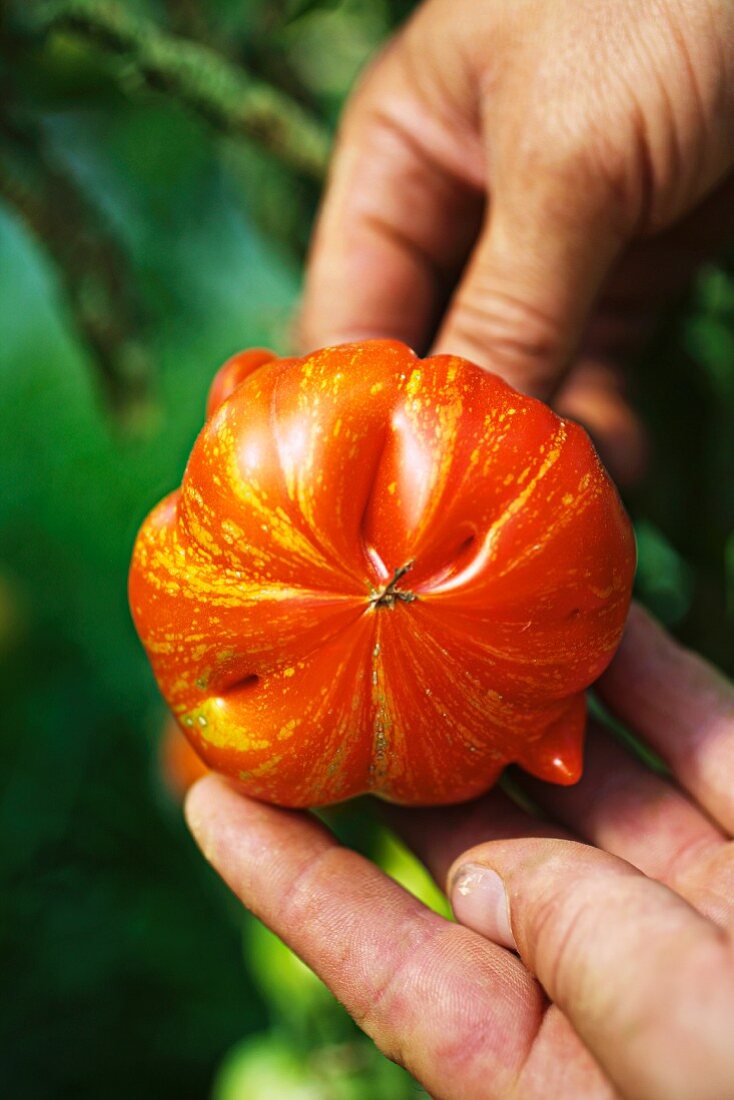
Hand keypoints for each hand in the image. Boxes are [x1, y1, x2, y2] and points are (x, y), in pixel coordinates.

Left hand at [186, 605, 733, 1099]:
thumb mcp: (682, 1047)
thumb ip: (583, 949)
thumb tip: (491, 873)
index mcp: (558, 1072)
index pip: (391, 963)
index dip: (293, 881)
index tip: (212, 801)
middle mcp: (619, 980)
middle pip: (486, 853)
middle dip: (411, 759)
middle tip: (336, 666)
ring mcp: (705, 905)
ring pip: (598, 784)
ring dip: (532, 698)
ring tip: (457, 614)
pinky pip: (706, 745)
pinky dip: (654, 675)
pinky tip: (601, 612)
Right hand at [300, 0, 733, 483]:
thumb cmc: (661, 0)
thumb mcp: (565, 156)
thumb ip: (507, 306)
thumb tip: (451, 446)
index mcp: (405, 160)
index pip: (344, 316)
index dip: (348, 415)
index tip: (364, 513)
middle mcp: (464, 213)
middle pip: (428, 362)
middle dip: (445, 446)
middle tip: (460, 537)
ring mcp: (549, 251)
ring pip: (515, 380)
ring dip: (531, 450)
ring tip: (556, 507)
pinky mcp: (629, 277)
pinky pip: (593, 372)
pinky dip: (599, 426)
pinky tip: (613, 467)